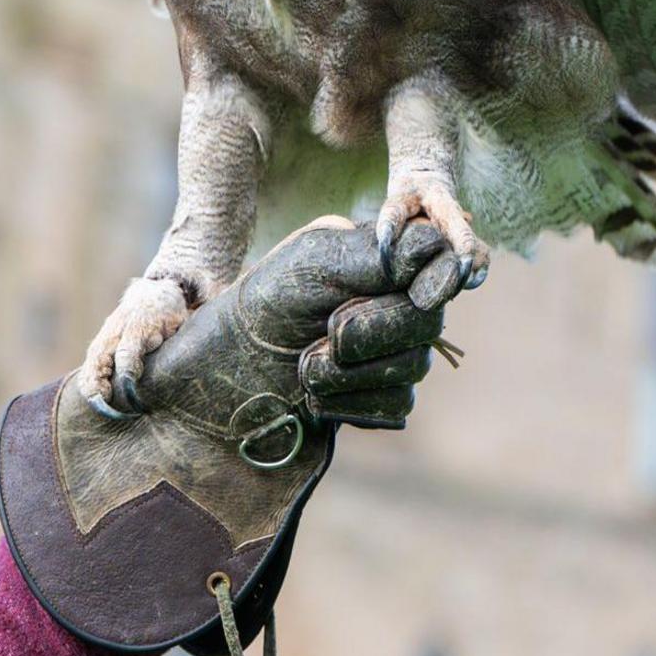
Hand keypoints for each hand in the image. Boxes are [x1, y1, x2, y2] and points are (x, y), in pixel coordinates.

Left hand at [126, 215, 470, 443]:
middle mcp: (390, 302)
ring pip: (414, 367)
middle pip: (429, 319)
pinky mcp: (374, 402)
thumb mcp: (312, 261)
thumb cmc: (256, 307)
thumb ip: (378, 253)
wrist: (212, 383)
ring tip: (303, 364)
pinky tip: (311, 395)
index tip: (419, 290)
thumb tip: (442, 247)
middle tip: (324, 330)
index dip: (443, 274)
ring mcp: (387, 354)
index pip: (443, 258)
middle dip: (373, 329)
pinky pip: (395, 407)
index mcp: (378, 257)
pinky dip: (350, 403)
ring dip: (351, 370)